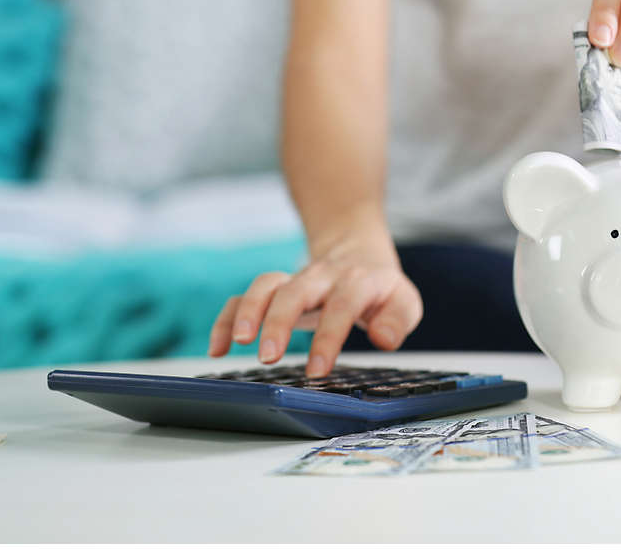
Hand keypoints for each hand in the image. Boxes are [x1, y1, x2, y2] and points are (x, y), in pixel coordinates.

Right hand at [207, 220, 422, 376]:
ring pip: (266, 286)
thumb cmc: (380, 286)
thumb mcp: (403, 301)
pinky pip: (244, 297)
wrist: (356, 250)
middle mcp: (322, 277)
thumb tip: (383, 339)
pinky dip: (227, 319)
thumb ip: (397, 320)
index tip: (317, 371)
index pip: (342, 305)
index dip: (328, 337)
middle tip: (268, 357)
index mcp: (357, 281)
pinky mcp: (275, 289)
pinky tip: (217, 347)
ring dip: (248, 312)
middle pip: (296, 291)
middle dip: (279, 322)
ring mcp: (295, 280)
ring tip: (237, 344)